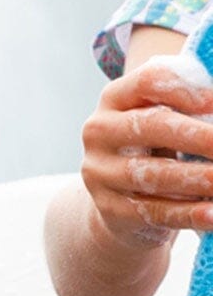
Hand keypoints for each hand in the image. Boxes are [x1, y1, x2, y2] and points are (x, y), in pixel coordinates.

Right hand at [82, 52, 212, 253]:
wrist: (120, 199)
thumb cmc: (154, 147)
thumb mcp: (162, 118)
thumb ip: (186, 105)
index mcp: (114, 99)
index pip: (148, 81)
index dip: (186, 88)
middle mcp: (99, 132)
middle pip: (150, 126)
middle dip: (197, 136)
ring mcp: (100, 173)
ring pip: (151, 174)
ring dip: (197, 178)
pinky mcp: (109, 208)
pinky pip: (154, 211)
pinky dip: (188, 214)